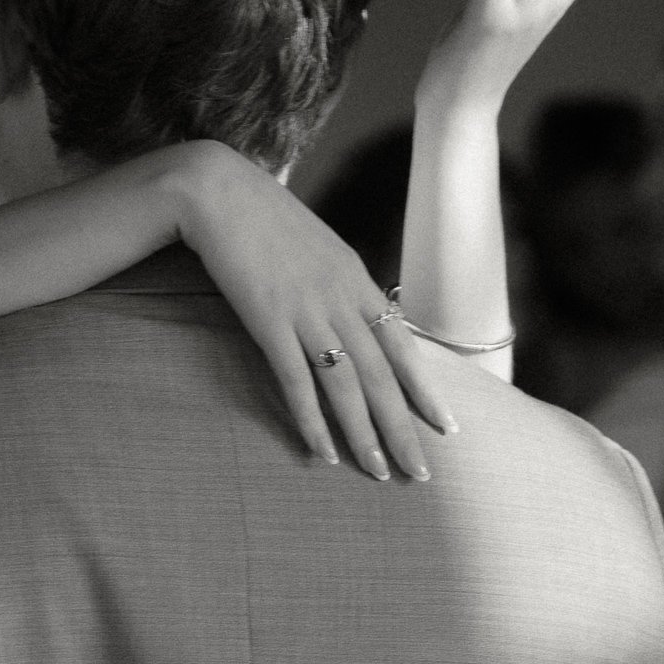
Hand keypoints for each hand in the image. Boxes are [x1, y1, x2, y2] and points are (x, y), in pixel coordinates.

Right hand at [176, 144, 457, 480]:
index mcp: (356, 280)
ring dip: (364, 434)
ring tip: (378, 473)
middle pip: (381, 376)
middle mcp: (341, 299)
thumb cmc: (262, 219)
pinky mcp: (268, 320)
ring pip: (346, 385)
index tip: (445, 427)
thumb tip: (354, 315)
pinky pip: (296, 381)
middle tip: (419, 474)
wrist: (218, 190)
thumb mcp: (317, 248)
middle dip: (403, 428)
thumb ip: (338, 283)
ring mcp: (306, 310)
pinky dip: (311, 419)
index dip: (424, 389)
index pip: (402, 345)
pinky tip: (323, 451)